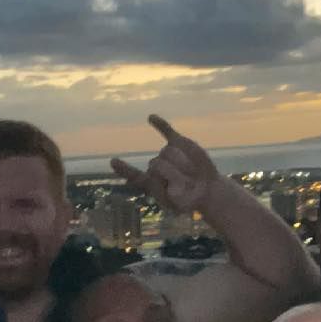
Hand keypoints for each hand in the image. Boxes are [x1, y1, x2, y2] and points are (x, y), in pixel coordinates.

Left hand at [110, 114, 224, 215]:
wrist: (207, 190)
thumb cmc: (190, 200)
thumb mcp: (178, 203)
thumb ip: (170, 188)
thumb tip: (164, 169)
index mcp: (151, 184)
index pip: (136, 175)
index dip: (124, 169)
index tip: (114, 161)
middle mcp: (155, 167)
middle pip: (157, 163)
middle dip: (174, 172)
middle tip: (187, 183)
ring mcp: (166, 154)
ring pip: (168, 151)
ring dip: (183, 163)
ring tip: (191, 173)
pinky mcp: (178, 144)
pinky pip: (167, 131)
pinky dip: (160, 124)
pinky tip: (151, 118)